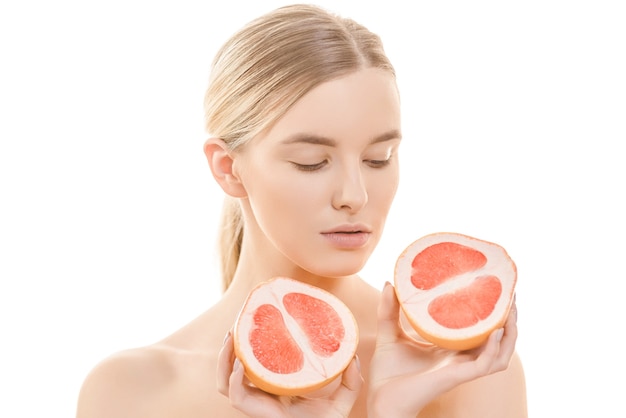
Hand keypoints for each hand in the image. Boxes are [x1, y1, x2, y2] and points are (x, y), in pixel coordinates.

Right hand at [217, 332, 362, 417]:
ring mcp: (257, 403)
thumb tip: (353, 357)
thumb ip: (351, 380)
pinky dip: (233, 380)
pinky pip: (235, 396)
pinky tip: (241, 364)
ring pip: (225, 381)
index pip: (254, 365)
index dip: (248, 345)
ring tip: (231, 338)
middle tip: (235, 326)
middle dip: (228, 348)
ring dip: (223, 360)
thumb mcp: (343, 399)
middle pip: (232, 370)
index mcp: (276, 386)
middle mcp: (262, 393)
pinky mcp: (255, 412)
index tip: (252, 323)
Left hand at [368, 282, 517, 417]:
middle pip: (496, 341)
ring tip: (511, 311)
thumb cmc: (387, 374)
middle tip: (509, 294)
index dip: (489, 313)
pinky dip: (493, 349)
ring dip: (510, 334)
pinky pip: (484, 365)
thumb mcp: (389, 334)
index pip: (477, 331)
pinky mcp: (455, 377)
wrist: (380, 400)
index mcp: (448, 349)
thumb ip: (389, 310)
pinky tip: (495, 332)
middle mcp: (459, 359)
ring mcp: (460, 369)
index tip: (494, 289)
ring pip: (500, 355)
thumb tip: (388, 282)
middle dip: (508, 320)